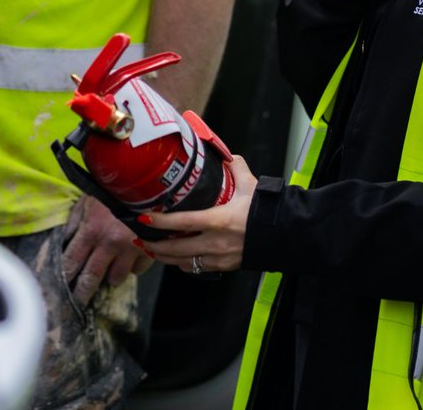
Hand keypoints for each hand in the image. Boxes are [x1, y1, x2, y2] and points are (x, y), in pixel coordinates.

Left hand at [61, 195, 152, 305]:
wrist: (151, 180)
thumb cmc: (116, 187)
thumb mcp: (90, 199)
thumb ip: (75, 220)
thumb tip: (62, 240)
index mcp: (92, 231)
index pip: (71, 262)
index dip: (62, 277)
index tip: (55, 291)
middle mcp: (110, 245)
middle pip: (91, 278)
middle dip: (81, 294)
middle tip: (74, 306)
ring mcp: (131, 249)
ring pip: (116, 278)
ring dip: (109, 277)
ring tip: (106, 273)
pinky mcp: (149, 249)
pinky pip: (137, 270)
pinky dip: (132, 267)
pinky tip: (129, 259)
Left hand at [145, 155, 256, 273]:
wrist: (283, 234)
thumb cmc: (266, 211)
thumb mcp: (250, 185)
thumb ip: (235, 167)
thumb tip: (225, 155)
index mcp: (219, 220)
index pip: (182, 223)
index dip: (160, 221)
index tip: (144, 217)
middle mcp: (215, 242)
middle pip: (175, 249)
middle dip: (153, 246)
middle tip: (139, 239)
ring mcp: (218, 258)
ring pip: (182, 263)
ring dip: (164, 257)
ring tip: (150, 249)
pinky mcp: (223, 266)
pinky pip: (196, 268)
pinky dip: (182, 264)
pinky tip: (176, 257)